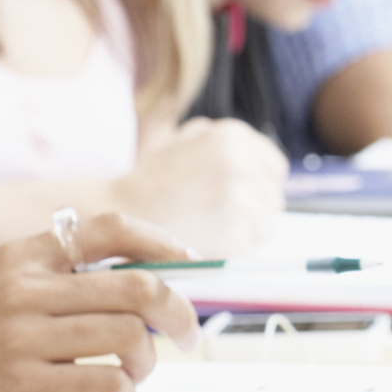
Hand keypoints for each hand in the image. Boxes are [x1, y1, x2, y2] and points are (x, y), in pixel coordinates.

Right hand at [0, 212, 202, 391]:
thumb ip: (57, 284)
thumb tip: (148, 285)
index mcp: (17, 257)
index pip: (108, 229)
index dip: (161, 243)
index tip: (191, 265)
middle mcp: (20, 289)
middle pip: (135, 285)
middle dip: (177, 312)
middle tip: (187, 336)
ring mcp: (19, 337)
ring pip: (128, 335)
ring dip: (145, 361)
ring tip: (133, 377)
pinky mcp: (21, 387)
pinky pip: (106, 381)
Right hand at [116, 119, 286, 256]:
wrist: (116, 217)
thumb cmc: (150, 184)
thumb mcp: (183, 140)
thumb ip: (220, 139)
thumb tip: (255, 152)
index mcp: (232, 137)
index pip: (275, 168)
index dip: (257, 186)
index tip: (237, 198)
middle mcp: (242, 164)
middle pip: (272, 199)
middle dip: (252, 211)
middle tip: (214, 219)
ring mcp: (242, 201)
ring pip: (265, 227)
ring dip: (243, 234)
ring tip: (206, 232)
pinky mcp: (238, 238)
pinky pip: (249, 250)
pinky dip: (230, 254)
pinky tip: (202, 246)